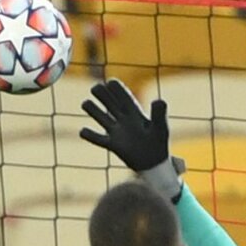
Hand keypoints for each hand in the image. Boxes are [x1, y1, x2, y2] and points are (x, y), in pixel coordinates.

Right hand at [78, 80, 179, 197]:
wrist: (154, 163)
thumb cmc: (159, 143)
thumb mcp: (161, 128)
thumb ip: (159, 114)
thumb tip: (158, 100)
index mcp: (134, 111)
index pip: (123, 95)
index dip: (116, 87)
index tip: (110, 82)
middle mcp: (123, 119)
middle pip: (108, 101)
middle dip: (101, 93)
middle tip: (95, 89)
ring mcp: (116, 131)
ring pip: (100, 116)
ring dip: (92, 109)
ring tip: (86, 104)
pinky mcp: (112, 145)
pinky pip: (97, 139)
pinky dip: (89, 135)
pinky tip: (83, 131)